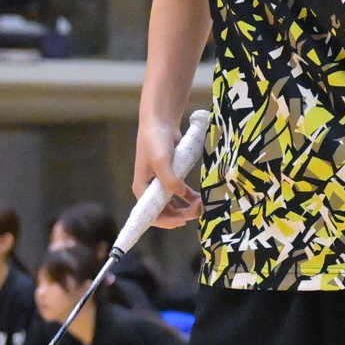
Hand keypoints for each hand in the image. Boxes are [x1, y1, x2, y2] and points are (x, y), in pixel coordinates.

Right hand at [131, 115, 201, 230]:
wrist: (160, 122)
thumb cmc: (156, 141)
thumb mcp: (161, 161)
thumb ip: (170, 180)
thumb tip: (181, 194)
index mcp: (142, 189)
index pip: (151, 215)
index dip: (167, 221)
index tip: (184, 220)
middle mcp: (150, 190)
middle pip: (165, 212)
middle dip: (182, 214)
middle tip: (198, 209)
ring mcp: (162, 184)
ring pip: (175, 205)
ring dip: (187, 208)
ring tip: (201, 204)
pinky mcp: (172, 177)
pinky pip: (181, 194)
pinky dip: (190, 198)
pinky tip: (199, 198)